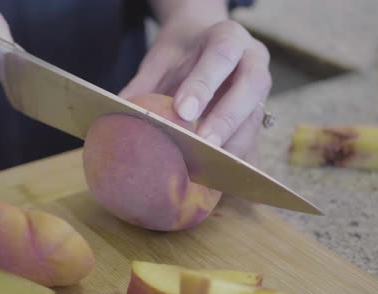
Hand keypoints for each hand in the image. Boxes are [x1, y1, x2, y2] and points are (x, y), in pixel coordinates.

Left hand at [120, 12, 271, 160]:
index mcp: (228, 37)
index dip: (204, 85)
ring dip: (233, 144)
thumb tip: (117, 115)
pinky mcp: (257, 116)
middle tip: (204, 144)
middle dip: (226, 119)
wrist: (203, 44)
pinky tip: (218, 173)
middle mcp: (253, 60)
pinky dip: (235, 157)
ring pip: (256, 117)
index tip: (183, 111)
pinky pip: (252, 138)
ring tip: (209, 166)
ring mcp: (260, 89)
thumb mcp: (160, 60)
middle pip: (251, 87)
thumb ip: (143, 84)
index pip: (221, 55)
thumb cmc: (181, 53)